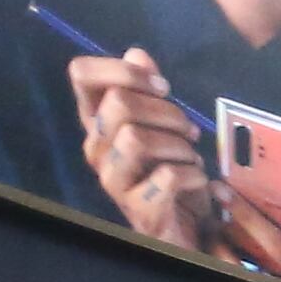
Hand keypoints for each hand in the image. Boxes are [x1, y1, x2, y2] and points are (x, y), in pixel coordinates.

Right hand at [66, 49, 219, 252]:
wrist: (190, 229)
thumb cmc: (174, 173)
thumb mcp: (166, 126)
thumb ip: (150, 89)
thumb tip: (137, 52)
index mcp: (100, 123)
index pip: (81, 74)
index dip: (123, 70)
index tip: (161, 86)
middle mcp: (97, 149)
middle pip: (117, 104)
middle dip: (166, 111)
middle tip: (187, 132)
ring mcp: (113, 181)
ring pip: (136, 138)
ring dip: (178, 146)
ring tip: (190, 159)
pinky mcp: (139, 210)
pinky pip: (167, 176)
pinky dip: (194, 175)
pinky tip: (200, 182)